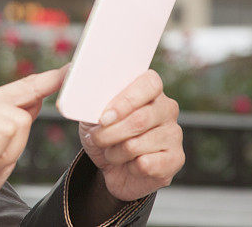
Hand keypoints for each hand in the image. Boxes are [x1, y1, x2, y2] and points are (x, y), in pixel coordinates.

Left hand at [78, 69, 184, 201]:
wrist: (109, 166)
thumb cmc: (103, 132)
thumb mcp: (90, 112)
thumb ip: (88, 99)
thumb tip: (76, 94)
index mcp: (149, 88)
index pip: (149, 84)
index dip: (126, 100)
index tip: (104, 117)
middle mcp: (166, 108)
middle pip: (140, 119)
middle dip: (110, 133)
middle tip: (97, 138)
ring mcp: (174, 133)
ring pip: (137, 144)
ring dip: (115, 153)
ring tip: (112, 152)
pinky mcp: (176, 159)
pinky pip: (146, 165)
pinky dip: (129, 167)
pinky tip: (130, 164)